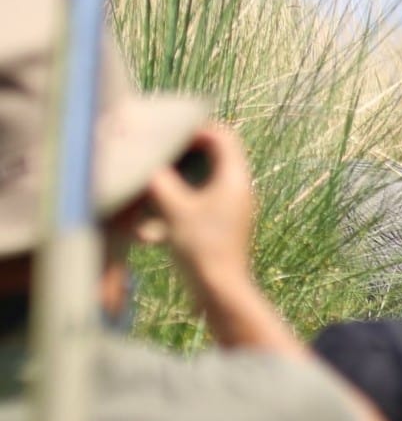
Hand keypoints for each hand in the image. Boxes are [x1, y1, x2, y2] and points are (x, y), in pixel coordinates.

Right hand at [139, 126, 254, 290]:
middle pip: (213, 156)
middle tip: (156, 152)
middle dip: (182, 153)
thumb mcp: (174, 209)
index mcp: (235, 178)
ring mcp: (232, 209)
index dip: (196, 128)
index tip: (167, 132)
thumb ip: (159, 180)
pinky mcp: (222, 226)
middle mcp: (238, 189)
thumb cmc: (202, 248)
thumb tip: (144, 160)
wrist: (221, 292)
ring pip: (203, 181)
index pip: (223, 136)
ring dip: (177, 181)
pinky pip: (199, 205)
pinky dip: (177, 206)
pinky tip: (151, 225)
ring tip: (150, 184)